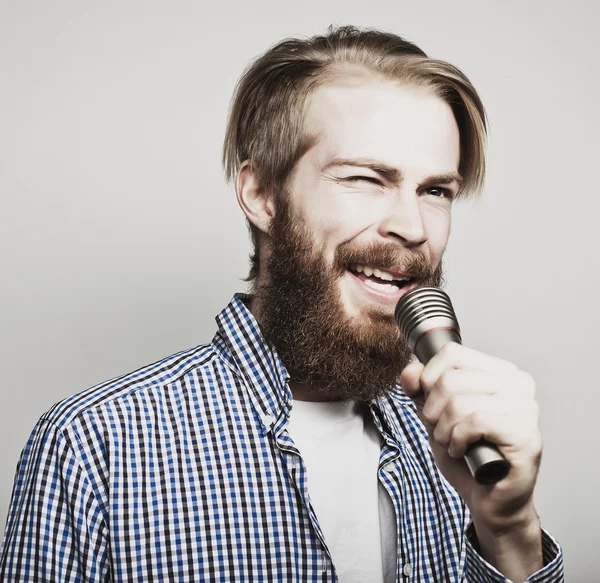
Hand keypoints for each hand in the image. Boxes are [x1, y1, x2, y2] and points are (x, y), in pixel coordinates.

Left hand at [400, 342, 541, 535]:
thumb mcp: (434, 414)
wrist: (487, 499)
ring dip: (444, 430)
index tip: (432, 403)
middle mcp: (519, 384)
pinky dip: (457, 440)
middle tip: (443, 431)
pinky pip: (475, 422)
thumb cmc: (467, 454)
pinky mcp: (526, 436)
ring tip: (454, 443)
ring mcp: (526, 409)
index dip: (428, 379)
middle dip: (433, 411)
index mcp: (500, 371)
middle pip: (450, 379)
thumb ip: (420, 389)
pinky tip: (464, 452)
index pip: (452, 353)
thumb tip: (411, 370)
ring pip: (459, 402)